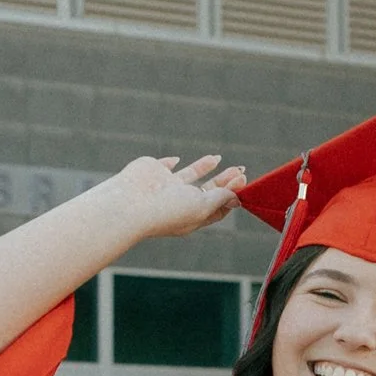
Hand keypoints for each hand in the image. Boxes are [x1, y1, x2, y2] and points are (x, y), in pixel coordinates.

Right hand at [116, 152, 248, 242]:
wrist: (132, 202)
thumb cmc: (167, 210)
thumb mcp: (202, 205)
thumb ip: (220, 197)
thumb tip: (237, 196)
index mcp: (192, 216)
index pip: (216, 208)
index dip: (231, 196)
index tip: (243, 182)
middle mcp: (179, 203)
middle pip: (207, 191)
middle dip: (224, 180)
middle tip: (240, 170)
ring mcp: (165, 187)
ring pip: (189, 176)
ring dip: (204, 167)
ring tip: (218, 159)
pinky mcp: (154, 172)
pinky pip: (165, 166)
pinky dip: (171, 163)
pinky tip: (177, 160)